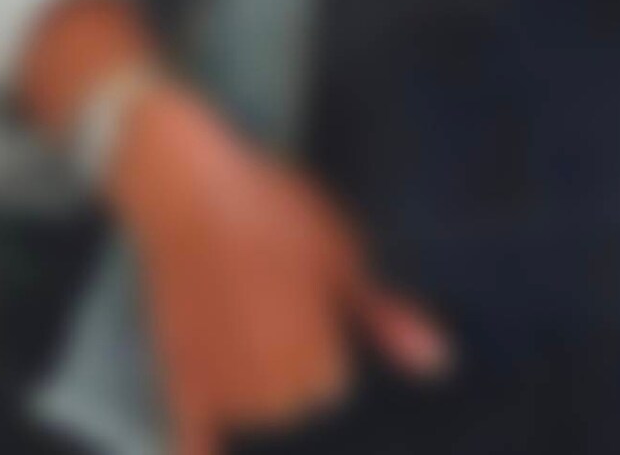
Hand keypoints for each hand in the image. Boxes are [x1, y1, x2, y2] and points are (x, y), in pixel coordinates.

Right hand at [105, 84, 453, 453]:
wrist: (191, 191)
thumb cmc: (275, 215)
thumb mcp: (344, 254)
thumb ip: (384, 316)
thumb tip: (439, 362)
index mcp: (318, 368)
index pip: (337, 385)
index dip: (332, 342)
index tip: (319, 303)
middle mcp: (270, 397)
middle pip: (297, 403)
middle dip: (296, 363)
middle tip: (278, 300)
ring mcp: (221, 390)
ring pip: (253, 411)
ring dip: (255, 384)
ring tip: (245, 318)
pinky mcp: (179, 378)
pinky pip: (194, 437)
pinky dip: (203, 449)